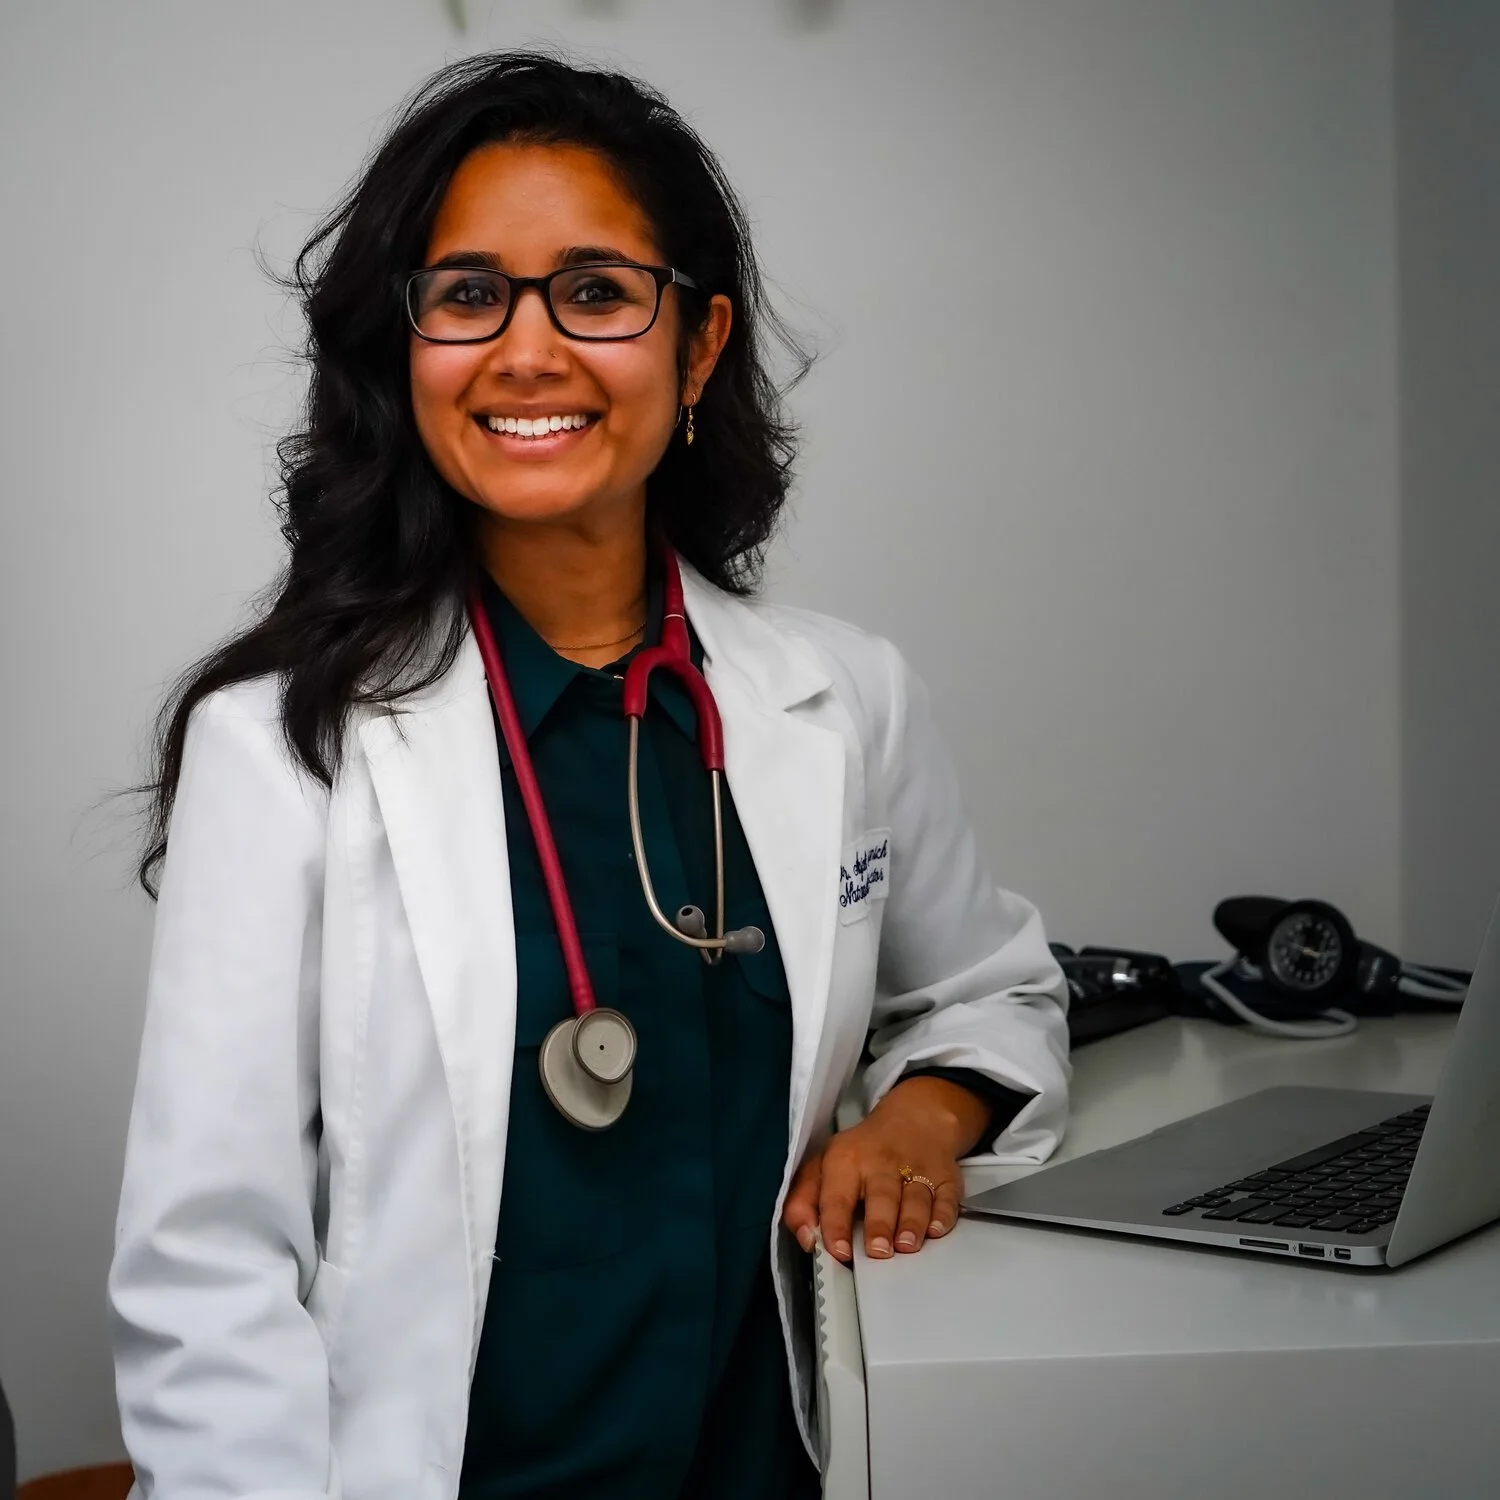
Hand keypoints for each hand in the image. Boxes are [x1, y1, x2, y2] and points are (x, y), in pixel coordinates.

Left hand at [781, 1075, 990, 1262]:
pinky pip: (948, 1197)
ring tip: (906, 1245)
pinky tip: (936, 1229)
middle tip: (878, 1251)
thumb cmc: (862, 1154)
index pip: (837, 1196)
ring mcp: (917, 1168)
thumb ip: (804, 1202)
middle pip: (881, 1195)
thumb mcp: (824, 1167)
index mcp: (845, 1160)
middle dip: (879, 1224)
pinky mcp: (945, 1177)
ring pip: (915, 1197)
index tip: (839, 1252)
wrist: (914, 1120)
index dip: (836, 1225)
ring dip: (912, 1222)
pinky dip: (944, 1214)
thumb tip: (805, 1238)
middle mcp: (882, 1163)